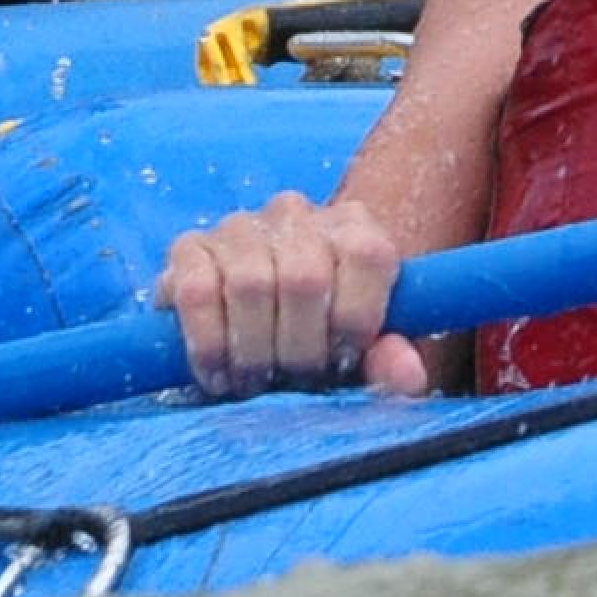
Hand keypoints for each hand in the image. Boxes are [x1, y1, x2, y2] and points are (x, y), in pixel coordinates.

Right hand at [157, 190, 426, 397]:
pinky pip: (196, 292)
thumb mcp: (362, 357)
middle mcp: (296, 213)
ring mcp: (238, 225)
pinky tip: (218, 374)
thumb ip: (389, 365)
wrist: (255, 331)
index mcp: (354, 228)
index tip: (342, 361)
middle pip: (305, 277)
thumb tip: (408, 376)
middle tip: (295, 381)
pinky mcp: (187, 248)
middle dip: (301, 349)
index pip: (367, 254)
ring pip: (249, 284)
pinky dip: (208, 344)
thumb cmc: (319, 342)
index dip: (354, 319)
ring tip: (257, 383)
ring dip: (253, 352)